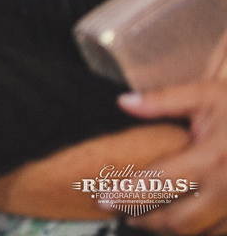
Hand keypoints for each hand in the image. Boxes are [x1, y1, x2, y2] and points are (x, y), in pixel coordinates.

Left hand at [119, 80, 226, 234]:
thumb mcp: (205, 95)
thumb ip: (163, 100)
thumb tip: (123, 101)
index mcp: (211, 157)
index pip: (158, 183)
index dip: (127, 194)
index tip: (103, 198)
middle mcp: (226, 188)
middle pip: (177, 219)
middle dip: (143, 218)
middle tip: (120, 211)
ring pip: (198, 231)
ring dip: (168, 229)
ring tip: (143, 218)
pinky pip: (220, 231)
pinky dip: (198, 230)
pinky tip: (181, 220)